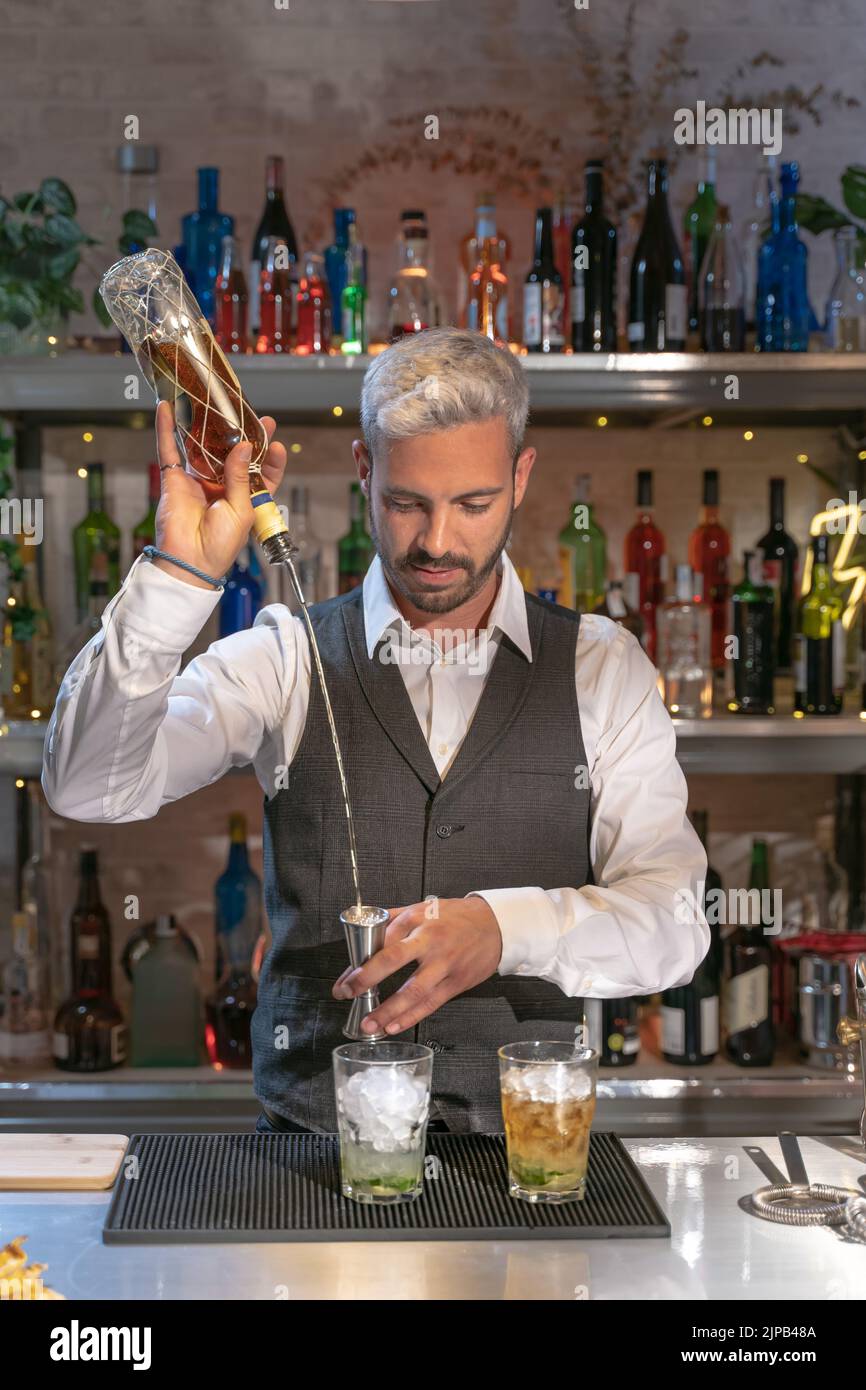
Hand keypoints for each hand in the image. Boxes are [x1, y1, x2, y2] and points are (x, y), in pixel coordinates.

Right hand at [152, 399, 287, 587]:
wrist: (190, 561)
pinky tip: (167, 408)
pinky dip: (167, 429)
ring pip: (202, 446)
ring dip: (207, 425)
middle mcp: (222, 486)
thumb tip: (244, 446)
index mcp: (244, 497)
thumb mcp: (242, 509)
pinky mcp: (174, 479)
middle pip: (232, 453)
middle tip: (251, 415)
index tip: (275, 443)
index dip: (269, 457)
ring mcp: (197, 480)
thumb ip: (242, 476)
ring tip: (215, 403)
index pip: (262, 472)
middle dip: (242, 434)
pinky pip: (169, 449)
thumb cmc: (220, 545)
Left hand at [331, 897, 503, 1034]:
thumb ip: (393, 919)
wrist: (495, 926)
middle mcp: (430, 940)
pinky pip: (430, 1003)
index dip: (359, 962)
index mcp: (417, 919)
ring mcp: (444, 963)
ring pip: (413, 990)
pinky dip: (411, 1017)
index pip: (381, 940)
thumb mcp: (423, 908)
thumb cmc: (456, 917)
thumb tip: (363, 935)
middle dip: (366, 978)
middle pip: (393, 959)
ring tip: (368, 1024)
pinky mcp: (456, 983)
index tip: (344, 980)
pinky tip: (394, 1026)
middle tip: (347, 993)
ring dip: (388, 1010)